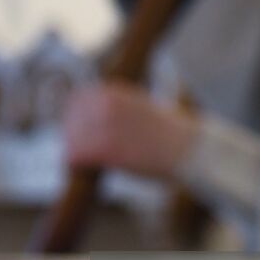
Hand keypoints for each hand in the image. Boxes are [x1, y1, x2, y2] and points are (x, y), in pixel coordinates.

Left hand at [63, 82, 198, 179]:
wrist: (189, 148)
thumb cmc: (168, 134)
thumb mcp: (140, 109)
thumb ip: (118, 110)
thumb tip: (95, 118)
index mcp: (116, 92)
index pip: (78, 98)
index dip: (73, 114)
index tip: (74, 127)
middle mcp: (108, 104)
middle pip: (71, 117)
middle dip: (71, 132)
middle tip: (74, 148)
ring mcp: (107, 125)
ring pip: (72, 136)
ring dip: (72, 147)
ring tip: (76, 161)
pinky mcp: (109, 148)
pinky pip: (78, 153)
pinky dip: (74, 160)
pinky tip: (76, 167)